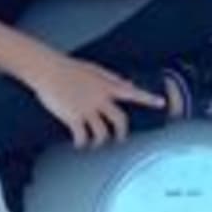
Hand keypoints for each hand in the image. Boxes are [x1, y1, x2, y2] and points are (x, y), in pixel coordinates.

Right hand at [12, 46, 164, 149]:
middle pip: (120, 121)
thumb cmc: (69, 67)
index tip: (162, 103)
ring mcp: (88, 109)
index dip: (149, 99)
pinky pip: (82, 137)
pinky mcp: (74, 117)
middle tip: (119, 139)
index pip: (133, 92)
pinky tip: (79, 144)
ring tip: (94, 144)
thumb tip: (128, 83)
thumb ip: (112, 79)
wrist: (48, 69)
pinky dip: (82, 143)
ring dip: (100, 142)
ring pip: (102, 133)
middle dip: (121, 133)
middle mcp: (101, 99)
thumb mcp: (95, 70)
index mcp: (107, 86)